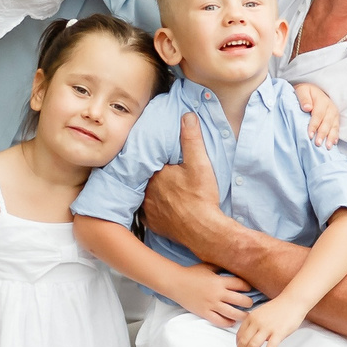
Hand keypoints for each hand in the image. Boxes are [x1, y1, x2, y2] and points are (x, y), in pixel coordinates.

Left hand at [140, 113, 224, 251]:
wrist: (204, 231)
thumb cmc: (201, 197)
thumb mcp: (199, 163)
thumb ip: (191, 139)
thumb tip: (187, 116)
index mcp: (155, 174)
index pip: (146, 160)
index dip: (149, 156)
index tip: (150, 154)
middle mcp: (146, 191)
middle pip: (143, 177)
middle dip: (147, 173)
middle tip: (153, 170)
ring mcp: (147, 209)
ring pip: (142, 194)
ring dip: (147, 190)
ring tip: (155, 186)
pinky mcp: (153, 223)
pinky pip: (146, 213)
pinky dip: (150, 208)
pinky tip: (157, 206)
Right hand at [171, 262, 253, 328]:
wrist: (175, 282)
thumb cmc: (191, 273)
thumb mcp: (208, 267)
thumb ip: (220, 267)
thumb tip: (232, 265)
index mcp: (219, 281)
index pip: (241, 284)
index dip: (248, 287)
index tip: (249, 288)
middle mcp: (218, 294)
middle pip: (241, 300)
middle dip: (249, 302)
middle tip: (250, 303)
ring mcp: (211, 304)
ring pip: (233, 313)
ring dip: (242, 315)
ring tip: (246, 315)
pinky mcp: (204, 313)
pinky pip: (220, 321)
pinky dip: (228, 322)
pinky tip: (232, 321)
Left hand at [236, 296, 305, 346]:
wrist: (293, 301)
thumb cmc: (279, 307)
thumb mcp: (261, 312)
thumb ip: (254, 323)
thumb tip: (250, 337)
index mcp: (251, 317)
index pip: (239, 335)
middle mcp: (257, 322)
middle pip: (243, 342)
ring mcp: (268, 328)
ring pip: (253, 346)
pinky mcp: (279, 333)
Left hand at [292, 81, 341, 146]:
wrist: (312, 90)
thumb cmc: (305, 92)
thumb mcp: (302, 91)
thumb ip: (304, 98)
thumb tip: (307, 107)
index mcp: (322, 100)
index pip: (318, 114)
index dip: (314, 125)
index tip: (309, 135)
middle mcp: (330, 107)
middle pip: (327, 122)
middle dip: (323, 133)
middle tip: (318, 143)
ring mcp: (334, 113)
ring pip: (334, 126)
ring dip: (331, 137)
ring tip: (327, 147)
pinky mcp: (335, 118)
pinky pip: (337, 127)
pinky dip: (335, 136)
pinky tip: (333, 143)